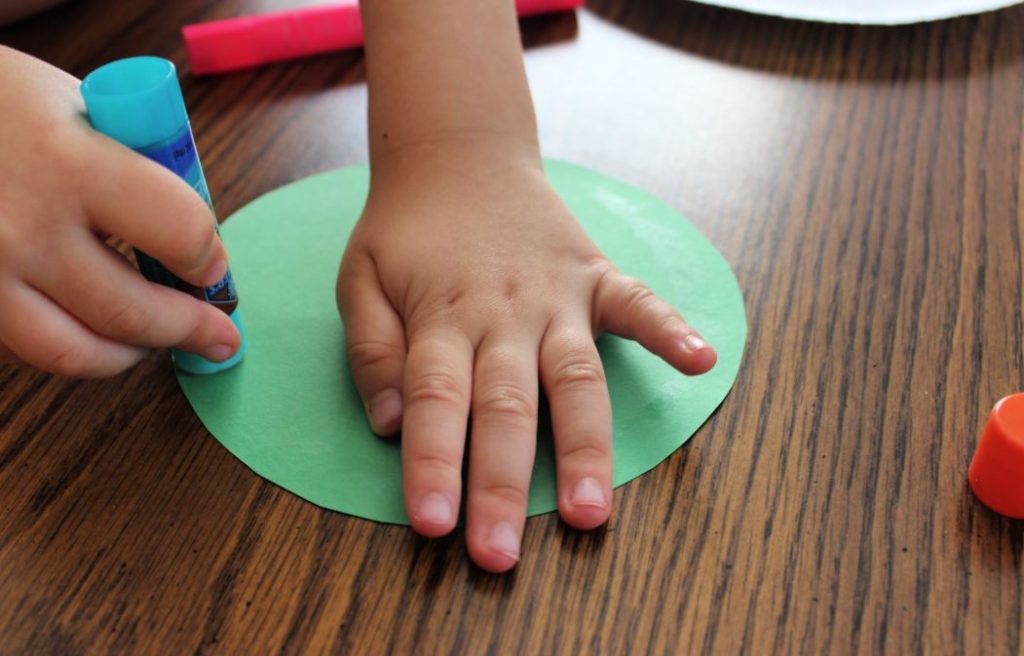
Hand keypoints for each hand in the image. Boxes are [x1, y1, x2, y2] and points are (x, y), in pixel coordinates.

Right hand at [0, 47, 240, 376]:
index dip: (208, 256)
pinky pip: (25, 351)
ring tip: (156, 344)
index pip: (178, 231)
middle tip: (220, 336)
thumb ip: (139, 172)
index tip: (215, 266)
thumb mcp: (81, 109)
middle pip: (131, 311)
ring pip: (76, 353)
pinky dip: (68, 346)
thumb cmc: (2, 106)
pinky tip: (89, 329)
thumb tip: (195, 241)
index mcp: (68, 161)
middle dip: (191, 329)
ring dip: (131, 354)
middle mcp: (23, 226)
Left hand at [337, 139, 715, 571]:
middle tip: (501, 554)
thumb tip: (389, 425)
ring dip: (586, 445)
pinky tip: (701, 362)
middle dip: (503, 483)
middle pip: (505, 407)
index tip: (435, 527)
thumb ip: (371, 350)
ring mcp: (556, 296)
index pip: (435, 402)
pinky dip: (671, 329)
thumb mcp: (360, 279)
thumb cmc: (405, 230)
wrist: (458, 155)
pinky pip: (638, 303)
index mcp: (441, 318)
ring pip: (574, 378)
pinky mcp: (595, 276)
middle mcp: (503, 314)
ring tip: (595, 510)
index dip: (433, 465)